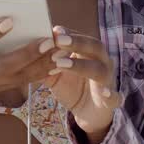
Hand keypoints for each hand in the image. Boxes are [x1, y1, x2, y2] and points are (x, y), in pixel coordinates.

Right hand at [0, 16, 57, 113]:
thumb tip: (6, 19)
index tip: (10, 20)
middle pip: (7, 64)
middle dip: (29, 53)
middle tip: (48, 41)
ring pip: (20, 76)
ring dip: (42, 65)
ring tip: (61, 52)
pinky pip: (22, 82)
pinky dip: (40, 74)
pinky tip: (55, 65)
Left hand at [42, 26, 121, 141]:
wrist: (88, 114)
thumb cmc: (72, 88)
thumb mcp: (54, 75)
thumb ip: (45, 63)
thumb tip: (28, 48)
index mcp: (88, 53)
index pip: (80, 38)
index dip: (67, 34)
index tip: (53, 30)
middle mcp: (101, 62)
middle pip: (94, 47)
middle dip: (77, 42)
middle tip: (59, 39)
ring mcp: (108, 81)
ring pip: (100, 70)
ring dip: (82, 66)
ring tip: (62, 64)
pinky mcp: (111, 100)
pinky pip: (114, 97)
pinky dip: (112, 96)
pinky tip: (105, 94)